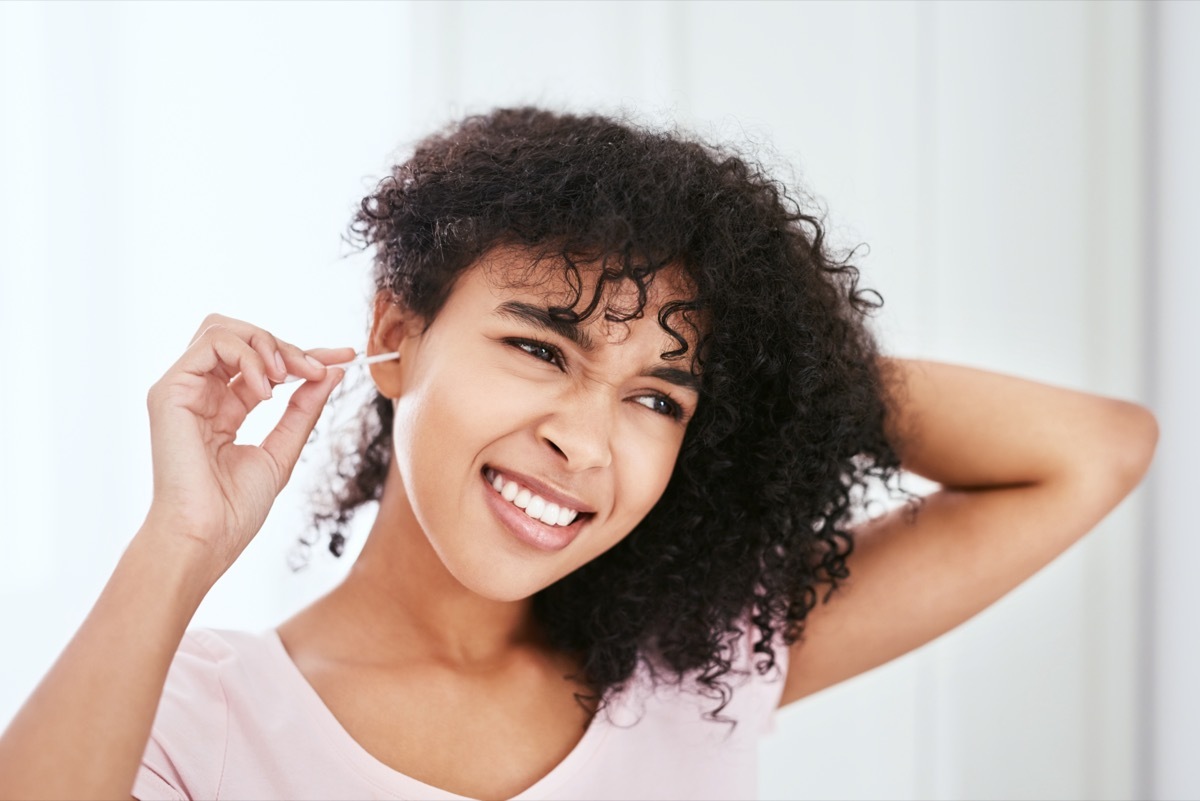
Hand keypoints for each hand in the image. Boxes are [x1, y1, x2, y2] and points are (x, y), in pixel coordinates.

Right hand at [141, 313, 355, 576]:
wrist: (205, 537)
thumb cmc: (234, 509)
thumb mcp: (282, 450)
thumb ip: (304, 409)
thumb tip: (333, 371)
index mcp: (222, 409)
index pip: (263, 365)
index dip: (303, 355)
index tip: (343, 356)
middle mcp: (199, 394)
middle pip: (241, 338)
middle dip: (286, 346)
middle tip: (316, 368)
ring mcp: (181, 390)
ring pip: (223, 330)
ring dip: (266, 345)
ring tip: (288, 377)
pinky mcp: (169, 391)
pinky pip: (212, 343)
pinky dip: (248, 355)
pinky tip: (266, 388)